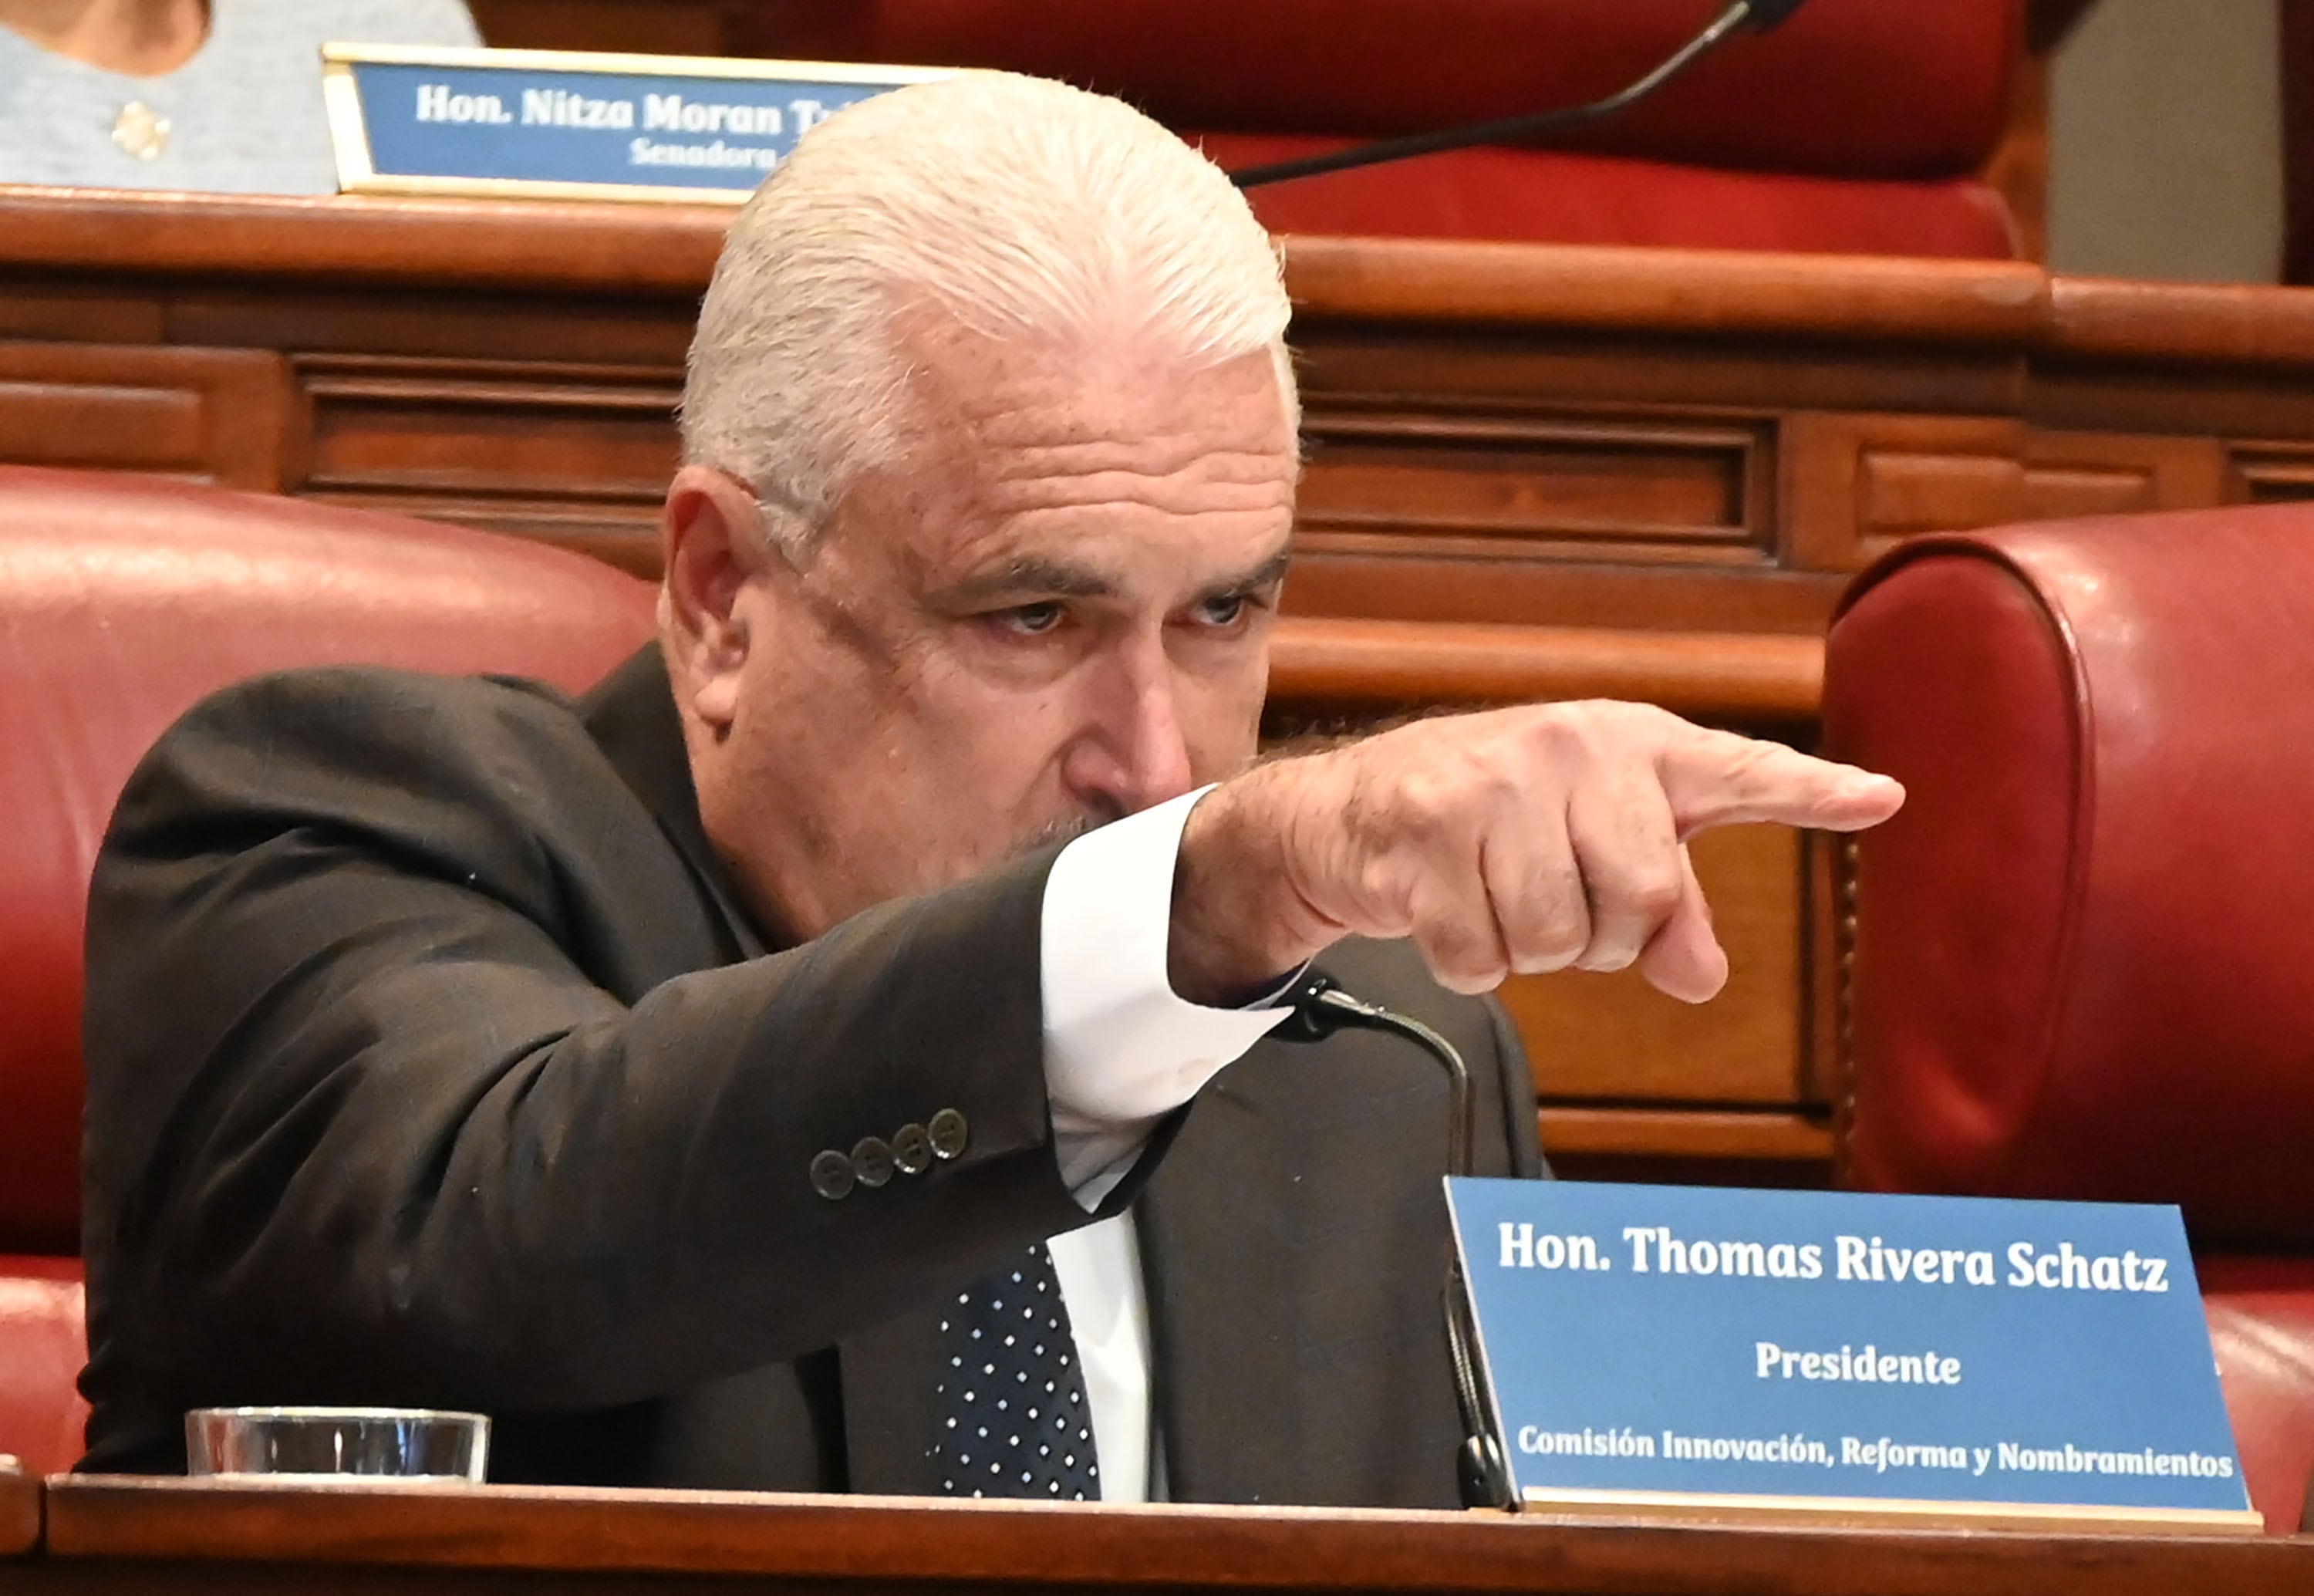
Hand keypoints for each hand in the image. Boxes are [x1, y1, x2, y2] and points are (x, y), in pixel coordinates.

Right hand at [1171, 701, 1902, 1004]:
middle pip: (1642, 897)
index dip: (1812, 791)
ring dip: (1526, 954)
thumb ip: (1664, 913)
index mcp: (1632, 744)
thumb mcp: (1588, 854)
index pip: (1738, 770)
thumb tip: (1702, 978)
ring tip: (1494, 901)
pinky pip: (1479, 957)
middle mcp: (1571, 744)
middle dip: (1601, 938)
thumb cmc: (1490, 828)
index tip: (1884, 799)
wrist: (1349, 810)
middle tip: (1557, 909)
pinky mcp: (1424, 822)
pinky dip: (1465, 964)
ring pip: (1556, 938)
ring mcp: (1494, 778)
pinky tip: (1445, 912)